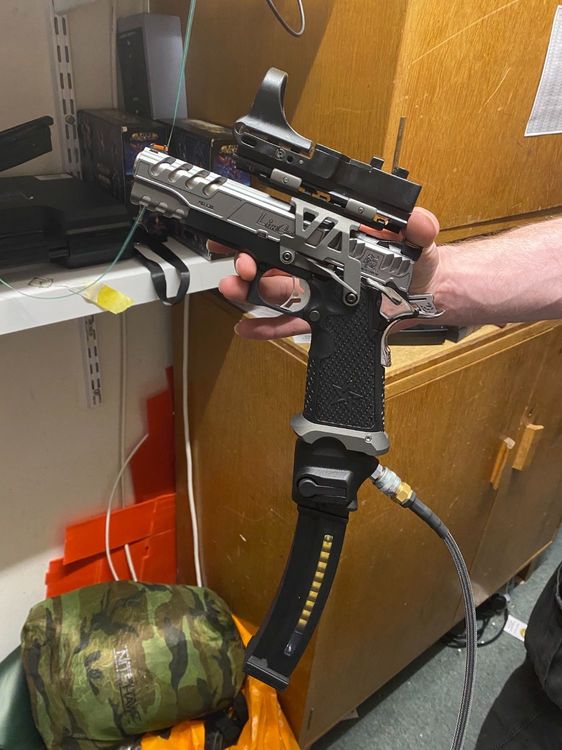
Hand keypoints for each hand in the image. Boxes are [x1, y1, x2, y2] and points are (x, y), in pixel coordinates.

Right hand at [214, 206, 440, 339]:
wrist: (424, 298)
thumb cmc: (418, 264)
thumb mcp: (420, 240)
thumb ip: (419, 227)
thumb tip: (416, 221)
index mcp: (335, 243)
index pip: (295, 234)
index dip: (267, 231)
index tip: (248, 234)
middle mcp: (320, 266)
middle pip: (275, 263)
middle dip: (250, 264)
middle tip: (242, 268)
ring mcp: (318, 293)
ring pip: (276, 293)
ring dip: (250, 292)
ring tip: (235, 290)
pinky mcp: (321, 319)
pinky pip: (291, 323)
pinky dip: (266, 327)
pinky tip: (246, 327)